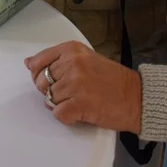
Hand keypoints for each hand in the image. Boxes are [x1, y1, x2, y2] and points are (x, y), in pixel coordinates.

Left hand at [25, 41, 141, 132]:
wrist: (138, 97)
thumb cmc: (113, 80)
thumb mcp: (85, 59)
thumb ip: (57, 59)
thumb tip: (28, 63)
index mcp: (72, 49)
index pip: (38, 61)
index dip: (38, 75)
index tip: (47, 80)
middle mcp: (72, 63)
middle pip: (41, 82)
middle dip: (50, 91)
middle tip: (70, 93)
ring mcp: (76, 84)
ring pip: (49, 99)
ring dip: (61, 104)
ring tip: (79, 101)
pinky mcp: (79, 104)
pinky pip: (58, 114)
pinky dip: (67, 117)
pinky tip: (80, 111)